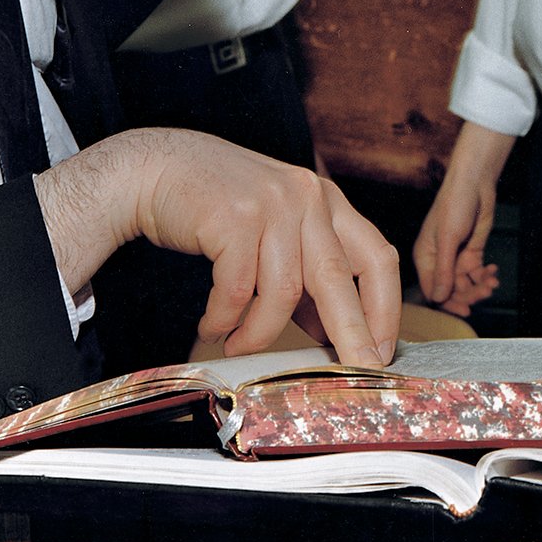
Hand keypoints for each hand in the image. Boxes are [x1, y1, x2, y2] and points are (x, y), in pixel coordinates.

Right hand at [36, 128, 400, 366]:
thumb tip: (334, 334)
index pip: (376, 256)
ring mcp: (272, 204)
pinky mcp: (234, 217)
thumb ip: (306, 274)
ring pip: (283, 294)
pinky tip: (213, 327)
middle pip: (338, 278)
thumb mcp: (277, 231)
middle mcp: (307, 197)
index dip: (386, 307)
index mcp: (327, 200)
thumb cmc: (218, 207)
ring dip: (260, 334)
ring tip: (239, 346)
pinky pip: (239, 292)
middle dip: (351, 334)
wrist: (156, 169)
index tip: (384, 349)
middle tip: (357, 372)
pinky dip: (225, 320)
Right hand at [413, 122, 513, 316]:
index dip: (448, 303)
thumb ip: (443, 269)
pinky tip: (493, 273)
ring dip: (479, 286)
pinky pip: (477, 274)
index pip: (432, 290)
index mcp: (425, 258)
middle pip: (451, 290)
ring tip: (491, 282)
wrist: (475, 184)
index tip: (465, 310)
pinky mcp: (471, 253)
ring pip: (466, 284)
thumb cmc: (454, 204)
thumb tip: (438, 298)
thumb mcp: (447, 238)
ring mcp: (456, 258)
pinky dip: (485, 276)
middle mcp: (439, 261)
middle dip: (469, 294)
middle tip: (484, 292)